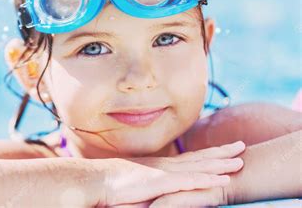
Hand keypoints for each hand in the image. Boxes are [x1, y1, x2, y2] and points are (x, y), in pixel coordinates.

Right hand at [99, 141, 244, 206]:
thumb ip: (152, 187)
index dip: (209, 154)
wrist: (97, 180)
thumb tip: (159, 192)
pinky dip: (207, 180)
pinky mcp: (160, 183)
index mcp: (161, 167)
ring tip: (240, 161)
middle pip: (199, 157)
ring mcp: (164, 173)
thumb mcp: (137, 184)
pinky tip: (222, 180)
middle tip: (241, 146)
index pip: (190, 158)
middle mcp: (165, 166)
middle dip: (221, 152)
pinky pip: (189, 181)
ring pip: (199, 167)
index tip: (224, 149)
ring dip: (220, 164)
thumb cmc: (112, 185)